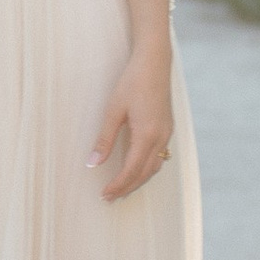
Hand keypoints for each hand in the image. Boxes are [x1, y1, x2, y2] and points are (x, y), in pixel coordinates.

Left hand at [89, 40, 175, 201]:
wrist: (154, 62)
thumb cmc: (133, 82)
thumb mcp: (113, 110)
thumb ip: (104, 139)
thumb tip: (92, 163)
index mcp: (147, 135)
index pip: (132, 170)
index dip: (118, 185)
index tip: (104, 194)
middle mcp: (160, 137)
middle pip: (145, 173)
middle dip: (127, 187)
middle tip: (110, 197)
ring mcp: (166, 133)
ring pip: (155, 167)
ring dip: (138, 180)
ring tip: (121, 188)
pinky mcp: (167, 128)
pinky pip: (159, 156)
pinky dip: (147, 168)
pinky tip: (136, 168)